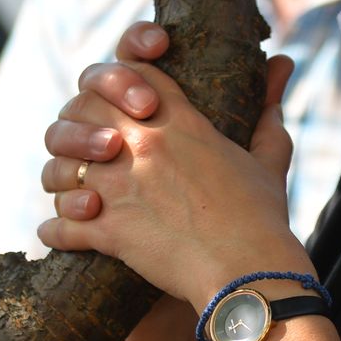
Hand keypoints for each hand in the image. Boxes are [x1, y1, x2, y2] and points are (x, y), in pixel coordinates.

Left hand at [38, 22, 309, 308]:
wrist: (247, 273)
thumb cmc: (262, 218)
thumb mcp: (268, 157)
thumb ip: (268, 110)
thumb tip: (283, 66)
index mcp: (180, 122)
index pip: (133, 71)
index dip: (121, 79)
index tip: (123, 102)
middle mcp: (141, 145)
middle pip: (83, 107)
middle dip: (80, 122)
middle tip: (89, 146)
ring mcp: (118, 186)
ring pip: (59, 166)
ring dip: (61, 178)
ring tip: (71, 191)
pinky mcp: (105, 230)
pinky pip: (58, 222)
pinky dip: (56, 229)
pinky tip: (61, 233)